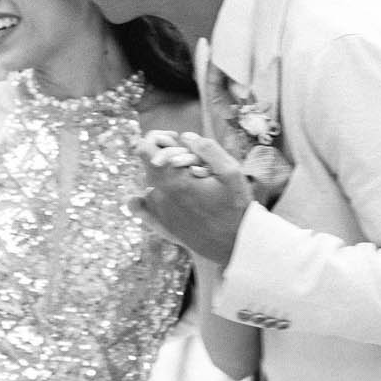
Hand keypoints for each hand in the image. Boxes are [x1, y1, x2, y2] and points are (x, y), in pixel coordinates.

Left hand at [134, 131, 251, 267]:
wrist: (234, 246)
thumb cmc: (236, 208)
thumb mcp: (231, 172)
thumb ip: (208, 149)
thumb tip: (185, 135)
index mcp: (174, 181)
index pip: (145, 149)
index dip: (156, 138)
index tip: (174, 139)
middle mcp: (161, 196)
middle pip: (147, 164)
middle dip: (163, 156)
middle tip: (187, 159)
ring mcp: (159, 212)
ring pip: (150, 182)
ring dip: (164, 175)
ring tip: (189, 179)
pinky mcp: (163, 224)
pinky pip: (148, 204)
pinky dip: (154, 195)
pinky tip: (173, 194)